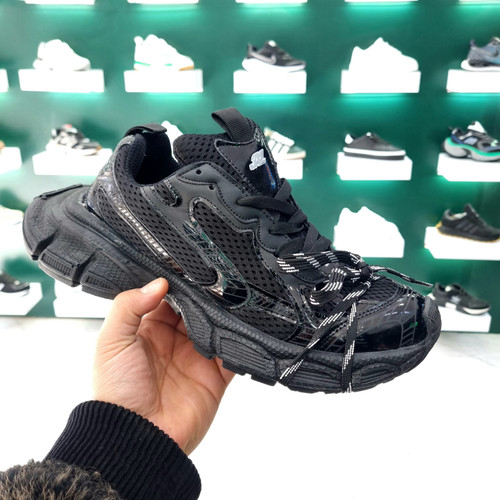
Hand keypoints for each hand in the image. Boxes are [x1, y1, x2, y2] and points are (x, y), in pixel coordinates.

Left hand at [93, 278, 233, 454]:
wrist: (136, 437)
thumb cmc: (117, 392)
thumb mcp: (111, 342)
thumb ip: (129, 307)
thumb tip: (158, 283)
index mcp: (150, 331)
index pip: (169, 298)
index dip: (179, 284)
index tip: (190, 269)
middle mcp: (175, 342)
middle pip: (197, 310)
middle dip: (206, 296)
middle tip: (216, 282)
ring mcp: (197, 358)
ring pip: (217, 328)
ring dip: (223, 317)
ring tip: (229, 302)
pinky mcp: (215, 377)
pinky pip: (233, 355)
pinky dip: (240, 344)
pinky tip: (240, 330)